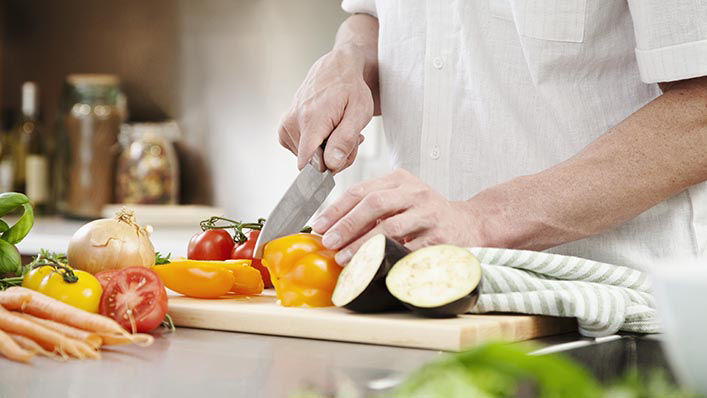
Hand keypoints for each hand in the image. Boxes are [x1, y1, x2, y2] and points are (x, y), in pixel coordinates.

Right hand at [278, 46, 372, 172]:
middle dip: (334, 158)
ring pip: (308, 159)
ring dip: (327, 151)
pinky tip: (327, 132)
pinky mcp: (284, 129)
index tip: (344, 153)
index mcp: (310, 120)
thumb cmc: (350, 89)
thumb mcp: (359, 113)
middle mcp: (292, 123)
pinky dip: (317, 146)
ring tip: (338, 131)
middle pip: (312, 164)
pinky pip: (301, 151)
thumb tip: (330, 165)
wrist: (336, 69)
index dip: (329, 167)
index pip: (308, 164)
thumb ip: (345, 140)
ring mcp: (285, 126)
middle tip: (349, 138)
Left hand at [312, 169, 481, 264]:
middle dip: (346, 225)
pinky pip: (409, 250)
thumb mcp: (400, 199)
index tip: (319, 226)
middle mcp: (415, 193)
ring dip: (362, 245)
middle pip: (374, 205)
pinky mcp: (440, 238)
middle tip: (328, 242)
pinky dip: (388, 259)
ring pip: (390, 228)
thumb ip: (371, 206)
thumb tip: (330, 227)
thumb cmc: (425, 213)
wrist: (470, 223)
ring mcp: (429, 215)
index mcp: (400, 180)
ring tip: (344, 258)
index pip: (361, 191)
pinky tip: (373, 267)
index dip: (336, 209)